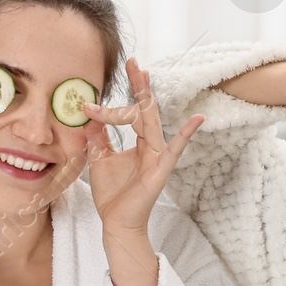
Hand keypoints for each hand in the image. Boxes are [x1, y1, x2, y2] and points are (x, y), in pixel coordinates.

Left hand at [80, 58, 204, 235]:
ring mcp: (158, 157)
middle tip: (133, 63)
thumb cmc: (112, 193)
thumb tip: (88, 115)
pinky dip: (186, 135)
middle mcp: (150, 146)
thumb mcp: (99, 159)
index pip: (128, 115)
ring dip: (147, 99)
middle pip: (145, 110)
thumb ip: (98, 137)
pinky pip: (175, 150)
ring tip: (145, 76)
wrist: (117, 222)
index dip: (108, 108)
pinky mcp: (161, 170)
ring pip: (151, 123)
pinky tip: (197, 120)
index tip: (88, 103)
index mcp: (138, 143)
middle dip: (138, 86)